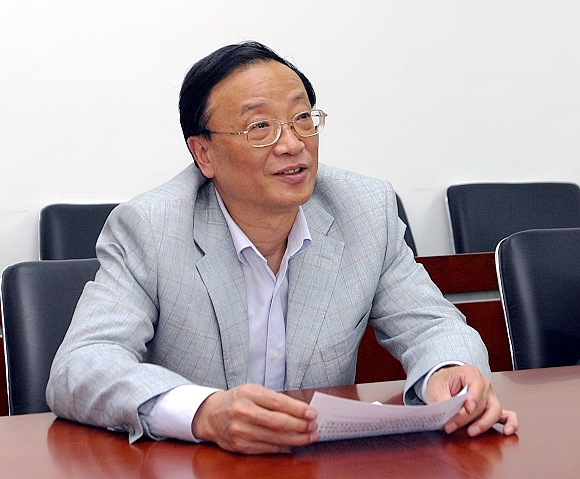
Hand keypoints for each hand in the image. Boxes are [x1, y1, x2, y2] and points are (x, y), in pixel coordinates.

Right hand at [191, 383, 318, 453]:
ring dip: (297, 439)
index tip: (312, 413)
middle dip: (300, 426)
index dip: (298, 409)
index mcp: (248, 394)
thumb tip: (301, 410)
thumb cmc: (237, 400)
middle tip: (314, 426)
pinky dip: (283, 447)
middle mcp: (242, 412)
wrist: (211, 415)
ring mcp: (240, 431)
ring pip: (275, 438)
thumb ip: (273, 398)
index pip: (278, 402)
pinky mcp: (240, 446)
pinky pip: (267, 448)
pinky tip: (293, 443)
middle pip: (278, 422)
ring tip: (310, 436)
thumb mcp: (252, 390)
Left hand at [425, 364, 518, 436]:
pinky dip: (510, 423)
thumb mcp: (435, 387)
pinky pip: (507, 415)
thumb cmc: (442, 382)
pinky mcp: (493, 408)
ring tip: (471, 431)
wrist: (444, 383)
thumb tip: (446, 413)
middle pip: (482, 402)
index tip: (467, 409)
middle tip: (451, 426)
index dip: (473, 398)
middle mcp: (484, 384)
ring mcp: (491, 396)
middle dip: (467, 417)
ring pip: (495, 410)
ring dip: (484, 423)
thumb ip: (441, 400)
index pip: (476, 385)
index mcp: (470, 373)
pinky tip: (508, 431)